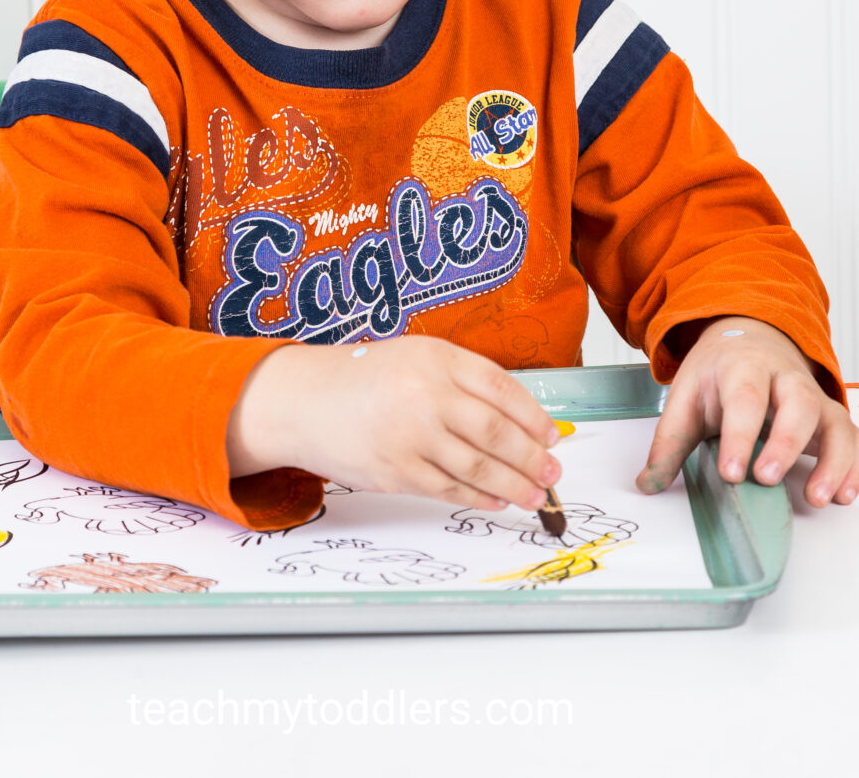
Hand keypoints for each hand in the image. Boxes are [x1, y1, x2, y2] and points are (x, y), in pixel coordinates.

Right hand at [227, 334, 561, 512]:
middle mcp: (425, 395)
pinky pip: (448, 490)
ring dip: (514, 485)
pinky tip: (496, 500)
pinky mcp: (396, 471)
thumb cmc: (363, 378)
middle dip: (532, 457)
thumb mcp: (416, 357)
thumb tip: (518, 420)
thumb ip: (461, 380)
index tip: (551, 435)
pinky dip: (479, 498)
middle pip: (496, 432)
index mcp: (436, 359)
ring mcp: (410, 436)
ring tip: (534, 493)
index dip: (533, 417)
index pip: (501, 389)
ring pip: (477, 467)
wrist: (305, 401)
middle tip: (553, 470)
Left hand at [635, 315, 858, 507]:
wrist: (749, 339)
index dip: (738, 436)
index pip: (744, 399)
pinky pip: (856, 438)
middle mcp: (785, 378)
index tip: (731, 473)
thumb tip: (646, 484)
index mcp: (742, 368)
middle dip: (785, 443)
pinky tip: (845, 495)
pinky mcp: (833, 416)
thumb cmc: (718, 374)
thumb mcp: (686, 397)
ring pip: (835, 421)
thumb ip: (668, 442)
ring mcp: (814, 397)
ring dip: (833, 462)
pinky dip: (857, 466)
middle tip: (767, 479)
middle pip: (797, 402)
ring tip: (819, 498)